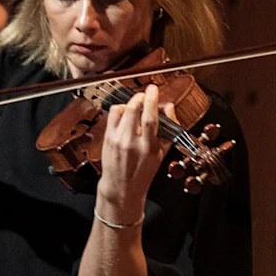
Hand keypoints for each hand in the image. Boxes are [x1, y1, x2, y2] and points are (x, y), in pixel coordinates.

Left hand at [96, 85, 176, 222]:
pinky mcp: (107, 137)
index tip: (154, 89)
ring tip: (138, 104)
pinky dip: (120, 109)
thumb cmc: (144, 171)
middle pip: (134, 109)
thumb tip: (169, 107)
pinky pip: (113, 115)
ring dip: (131, 102)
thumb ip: (168, 130)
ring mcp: (117, 139)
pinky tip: (126, 113)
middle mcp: (131, 142)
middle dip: (141, 96)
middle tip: (146, 93)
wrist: (121, 186)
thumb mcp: (161, 153)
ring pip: (122, 110)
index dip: (152, 100)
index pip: (150, 118)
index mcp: (149, 147)